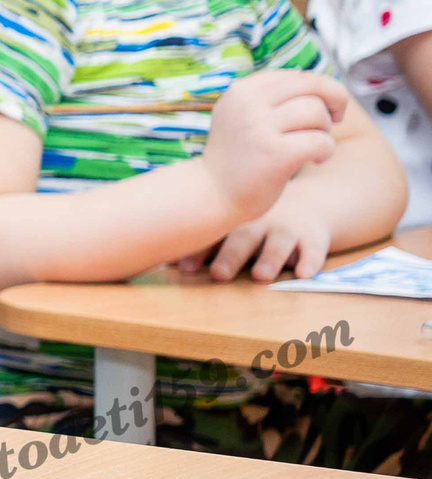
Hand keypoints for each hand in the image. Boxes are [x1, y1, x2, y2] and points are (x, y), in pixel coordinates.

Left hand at [187, 186, 336, 282]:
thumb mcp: (235, 226)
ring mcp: (289, 228)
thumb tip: (164, 261)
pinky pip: (314, 248)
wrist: (311, 203)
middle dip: (230, 256)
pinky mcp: (315, 236)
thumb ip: (208, 243)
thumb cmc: (258, 222)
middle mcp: (259, 223)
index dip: (198, 251)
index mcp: (235, 221)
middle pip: (243, 238)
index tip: (182, 267)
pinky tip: (303, 274)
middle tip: (218, 275)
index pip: (214, 235)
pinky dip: (310, 261)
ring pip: (279, 242)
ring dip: (269, 258)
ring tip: (261, 276)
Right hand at [202, 71, 345, 221]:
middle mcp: (248, 103)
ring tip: (314, 146)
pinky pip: (321, 141)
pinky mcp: (275, 153)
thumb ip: (273, 97)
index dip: (321, 89)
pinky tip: (315, 160)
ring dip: (325, 131)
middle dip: (336, 100)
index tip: (321, 109)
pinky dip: (326, 151)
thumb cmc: (239, 155)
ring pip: (318, 113)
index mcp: (242, 90)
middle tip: (335, 120)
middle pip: (313, 85)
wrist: (212, 193)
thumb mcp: (243, 114)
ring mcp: (259, 127)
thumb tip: (323, 86)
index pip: (299, 75)